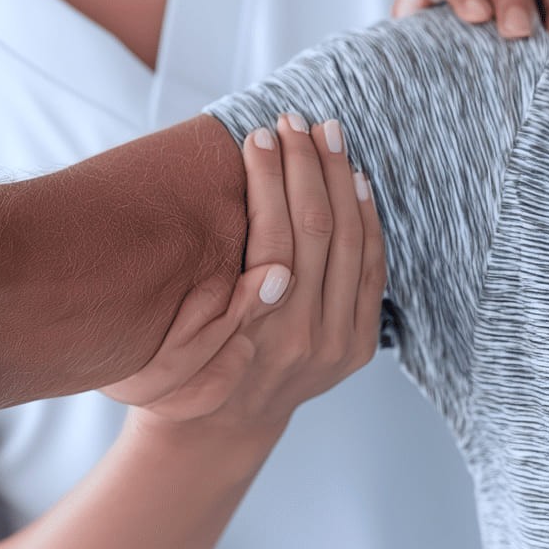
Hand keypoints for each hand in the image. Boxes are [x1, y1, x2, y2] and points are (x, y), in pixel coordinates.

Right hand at [110, 113, 383, 434]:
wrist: (219, 429)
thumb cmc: (182, 376)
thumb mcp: (176, 346)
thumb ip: (211, 307)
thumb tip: (256, 260)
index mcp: (258, 336)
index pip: (275, 238)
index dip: (269, 179)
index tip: (257, 135)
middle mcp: (306, 340)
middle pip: (318, 231)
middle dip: (306, 165)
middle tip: (293, 119)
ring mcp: (339, 344)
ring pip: (350, 243)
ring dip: (339, 179)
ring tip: (327, 133)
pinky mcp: (359, 346)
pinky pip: (372, 270)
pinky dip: (367, 220)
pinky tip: (356, 180)